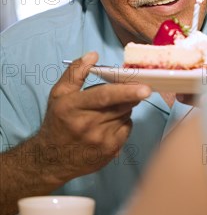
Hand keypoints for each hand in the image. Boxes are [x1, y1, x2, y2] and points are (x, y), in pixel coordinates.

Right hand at [37, 51, 151, 182]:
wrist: (53, 159)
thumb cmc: (57, 122)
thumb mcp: (59, 95)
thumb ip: (76, 72)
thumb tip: (93, 55)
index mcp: (73, 107)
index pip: (104, 96)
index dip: (126, 91)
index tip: (145, 88)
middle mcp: (87, 124)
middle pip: (121, 105)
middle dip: (131, 94)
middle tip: (133, 89)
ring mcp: (100, 140)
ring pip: (126, 115)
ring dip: (124, 107)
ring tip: (108, 110)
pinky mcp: (110, 151)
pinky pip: (127, 128)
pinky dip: (123, 121)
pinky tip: (110, 123)